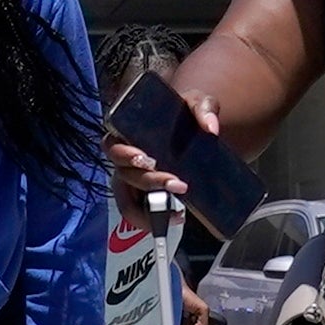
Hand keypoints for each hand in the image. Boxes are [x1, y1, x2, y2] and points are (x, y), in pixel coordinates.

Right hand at [103, 81, 219, 215]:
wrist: (196, 134)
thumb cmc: (185, 115)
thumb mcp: (195, 103)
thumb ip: (203, 108)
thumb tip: (211, 127)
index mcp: (127, 134)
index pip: (112, 146)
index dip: (124, 154)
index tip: (145, 158)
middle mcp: (126, 160)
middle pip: (124, 175)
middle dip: (149, 181)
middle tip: (176, 183)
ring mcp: (134, 181)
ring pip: (128, 202)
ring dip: (149, 208)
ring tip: (177, 211)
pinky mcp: (146, 197)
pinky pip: (140, 214)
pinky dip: (154, 221)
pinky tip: (177, 218)